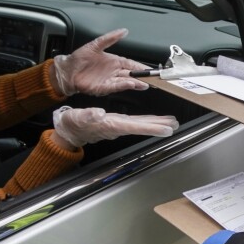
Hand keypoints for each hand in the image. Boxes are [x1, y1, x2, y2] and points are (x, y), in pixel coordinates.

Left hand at [52, 29, 148, 95]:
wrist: (66, 70)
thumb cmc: (79, 58)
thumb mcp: (96, 44)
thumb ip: (110, 38)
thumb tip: (124, 30)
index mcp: (114, 61)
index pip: (131, 64)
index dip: (141, 67)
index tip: (150, 70)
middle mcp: (113, 72)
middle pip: (131, 74)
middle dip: (142, 77)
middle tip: (151, 79)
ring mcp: (109, 80)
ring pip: (125, 82)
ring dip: (135, 83)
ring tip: (143, 84)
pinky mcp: (102, 88)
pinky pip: (114, 87)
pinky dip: (122, 86)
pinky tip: (129, 84)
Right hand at [52, 106, 178, 148]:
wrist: (68, 130)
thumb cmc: (72, 123)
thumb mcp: (77, 117)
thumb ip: (88, 115)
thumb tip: (99, 113)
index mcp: (111, 125)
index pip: (136, 127)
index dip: (152, 128)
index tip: (166, 129)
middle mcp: (118, 127)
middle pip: (142, 127)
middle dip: (159, 126)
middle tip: (175, 125)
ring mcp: (119, 125)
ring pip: (141, 124)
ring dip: (156, 124)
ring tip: (171, 122)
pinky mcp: (117, 122)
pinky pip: (136, 122)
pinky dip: (147, 121)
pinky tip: (155, 120)